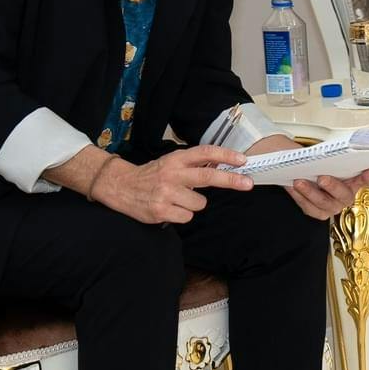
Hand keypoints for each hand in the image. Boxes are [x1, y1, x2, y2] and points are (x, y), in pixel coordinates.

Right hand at [90, 144, 251, 224]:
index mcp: (176, 159)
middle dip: (231, 180)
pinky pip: (187, 216)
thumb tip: (224, 166)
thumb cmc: (152, 175)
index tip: (242, 160)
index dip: (225, 156)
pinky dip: (182, 214)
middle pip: (207, 177)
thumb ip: (194, 165)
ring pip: (199, 203)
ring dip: (193, 204)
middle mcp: (172, 174)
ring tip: (177, 199)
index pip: (204, 153)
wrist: (121, 186)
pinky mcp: (161, 211)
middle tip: (247, 183)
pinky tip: (169, 208)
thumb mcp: (171, 163)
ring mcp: (166, 193)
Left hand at [244, 136, 368, 220]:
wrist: (299, 169)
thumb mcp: (323, 154)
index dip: (368, 177)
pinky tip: (294, 187)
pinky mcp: (319, 212)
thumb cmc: (314, 162)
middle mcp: (346, 195)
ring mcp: (333, 205)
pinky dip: (300, 197)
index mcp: (354, 179)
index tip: (368, 171)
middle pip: (345, 195)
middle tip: (322, 178)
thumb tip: (326, 151)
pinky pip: (310, 208)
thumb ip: (330, 153)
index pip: (367, 179)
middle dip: (333, 187)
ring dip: (311, 192)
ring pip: (324, 203)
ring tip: (299, 181)